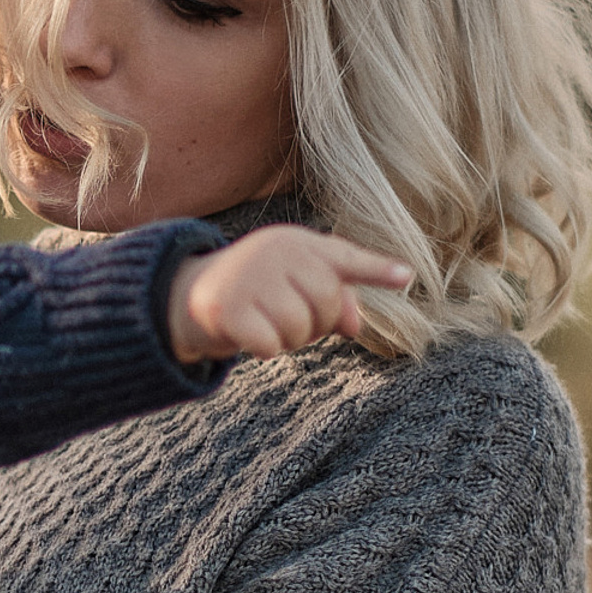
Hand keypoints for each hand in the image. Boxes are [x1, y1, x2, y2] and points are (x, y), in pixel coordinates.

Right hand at [167, 225, 412, 362]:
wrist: (184, 296)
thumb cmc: (252, 290)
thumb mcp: (291, 286)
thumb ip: (331, 299)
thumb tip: (356, 327)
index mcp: (296, 242)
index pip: (344, 257)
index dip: (377, 270)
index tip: (407, 278)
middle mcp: (275, 251)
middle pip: (327, 302)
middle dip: (316, 323)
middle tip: (291, 322)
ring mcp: (250, 277)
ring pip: (300, 328)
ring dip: (288, 341)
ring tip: (267, 327)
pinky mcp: (229, 308)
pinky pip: (271, 346)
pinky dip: (265, 351)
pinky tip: (249, 338)